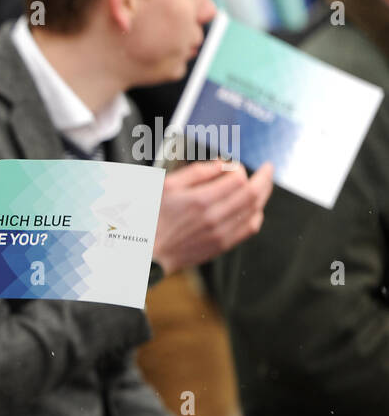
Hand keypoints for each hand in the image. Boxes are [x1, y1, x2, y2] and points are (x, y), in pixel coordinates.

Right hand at [153, 161, 273, 273]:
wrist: (148, 251)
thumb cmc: (152, 217)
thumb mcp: (166, 186)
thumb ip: (197, 172)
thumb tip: (222, 164)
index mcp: (199, 200)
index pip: (237, 178)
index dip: (239, 169)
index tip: (232, 167)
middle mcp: (213, 217)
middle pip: (252, 193)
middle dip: (263, 178)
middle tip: (267, 169)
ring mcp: (220, 233)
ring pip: (255, 209)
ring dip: (263, 194)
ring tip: (264, 184)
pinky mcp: (222, 244)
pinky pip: (250, 228)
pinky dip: (257, 214)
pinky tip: (254, 208)